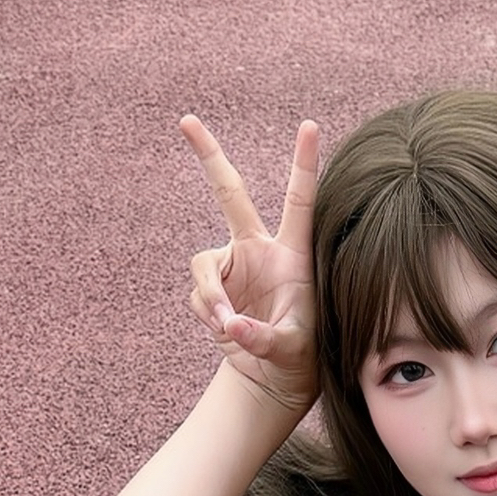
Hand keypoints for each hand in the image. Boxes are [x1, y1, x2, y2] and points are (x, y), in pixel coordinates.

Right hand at [180, 113, 319, 416]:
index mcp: (292, 254)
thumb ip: (262, 338)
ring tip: (224, 326)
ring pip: (203, 266)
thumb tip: (232, 326)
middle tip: (186, 120)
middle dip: (208, 156)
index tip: (309, 126)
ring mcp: (233, 266)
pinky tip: (224, 331)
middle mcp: (259, 250)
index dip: (303, 164)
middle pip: (229, 193)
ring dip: (209, 297)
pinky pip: (199, 295)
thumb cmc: (297, 356)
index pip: (299, 202)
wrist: (272, 375)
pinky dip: (207, 314)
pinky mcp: (212, 286)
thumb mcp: (290, 350)